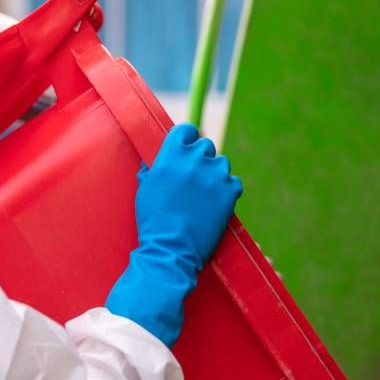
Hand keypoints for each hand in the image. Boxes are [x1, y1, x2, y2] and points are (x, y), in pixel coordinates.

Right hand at [106, 124, 241, 347]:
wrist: (171, 249)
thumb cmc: (154, 222)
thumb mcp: (145, 190)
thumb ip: (152, 170)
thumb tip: (153, 162)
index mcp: (171, 155)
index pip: (186, 130)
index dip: (187, 139)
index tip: (187, 149)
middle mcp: (194, 160)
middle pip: (206, 146)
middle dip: (201, 159)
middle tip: (195, 179)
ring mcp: (214, 175)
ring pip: (222, 164)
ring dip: (215, 175)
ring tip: (205, 196)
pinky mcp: (229, 191)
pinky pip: (234, 183)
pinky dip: (227, 192)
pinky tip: (216, 205)